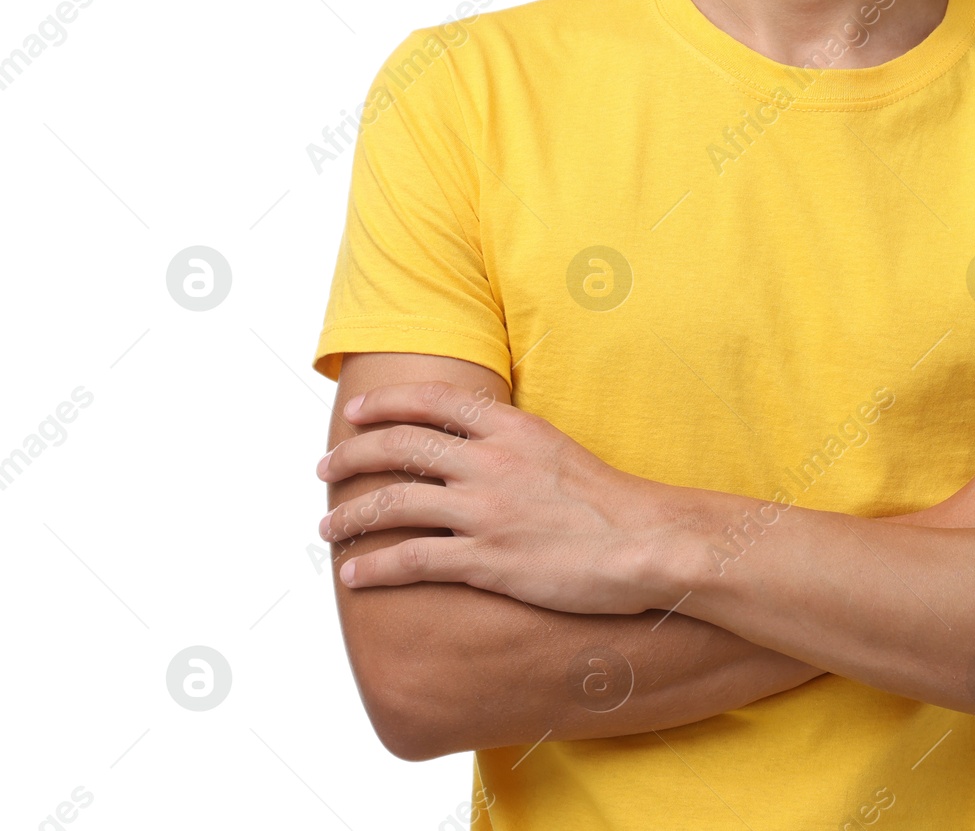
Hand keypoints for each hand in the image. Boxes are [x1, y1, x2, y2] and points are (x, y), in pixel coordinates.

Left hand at [317, 381, 680, 613]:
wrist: (647, 541)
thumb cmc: (611, 502)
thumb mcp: (559, 451)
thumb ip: (514, 446)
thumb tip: (480, 448)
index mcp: (511, 428)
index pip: (432, 401)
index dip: (386, 404)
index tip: (356, 414)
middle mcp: (490, 461)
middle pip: (399, 446)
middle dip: (351, 456)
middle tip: (325, 468)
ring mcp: (485, 510)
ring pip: (393, 503)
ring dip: (350, 516)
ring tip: (327, 530)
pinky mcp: (487, 559)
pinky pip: (412, 560)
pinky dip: (374, 567)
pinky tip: (354, 576)